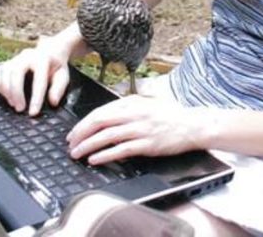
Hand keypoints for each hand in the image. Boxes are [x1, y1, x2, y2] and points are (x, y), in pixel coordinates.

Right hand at [0, 35, 70, 115]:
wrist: (50, 51)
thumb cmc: (55, 66)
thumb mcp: (63, 76)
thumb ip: (59, 88)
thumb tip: (53, 101)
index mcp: (43, 59)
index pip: (38, 80)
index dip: (36, 98)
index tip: (33, 112)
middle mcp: (27, 56)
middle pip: (16, 73)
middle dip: (16, 93)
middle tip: (20, 109)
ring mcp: (16, 58)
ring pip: (5, 73)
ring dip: (7, 91)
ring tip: (14, 104)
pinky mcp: (8, 62)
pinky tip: (6, 95)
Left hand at [66, 95, 208, 163]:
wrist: (192, 125)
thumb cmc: (171, 114)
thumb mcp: (147, 102)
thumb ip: (129, 105)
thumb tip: (109, 113)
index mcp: (132, 102)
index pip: (100, 111)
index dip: (83, 123)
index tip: (73, 132)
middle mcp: (134, 113)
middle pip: (99, 122)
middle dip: (80, 134)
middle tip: (70, 144)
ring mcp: (140, 129)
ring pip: (106, 136)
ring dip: (88, 146)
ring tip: (77, 154)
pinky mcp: (147, 144)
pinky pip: (120, 150)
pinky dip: (105, 155)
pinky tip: (95, 160)